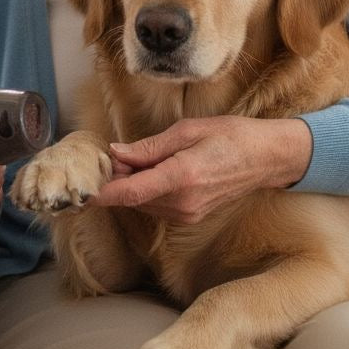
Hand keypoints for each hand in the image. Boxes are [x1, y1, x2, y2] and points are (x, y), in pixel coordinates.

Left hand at [91, 116, 311, 224]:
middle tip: (112, 155)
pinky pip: (156, 206)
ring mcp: (188, 214)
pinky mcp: (190, 217)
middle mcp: (183, 203)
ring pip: (142, 203)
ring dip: (130, 185)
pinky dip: (145, 190)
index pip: (130, 192)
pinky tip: (152, 171)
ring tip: (136, 158)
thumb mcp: (187, 131)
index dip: (102, 193)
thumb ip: (149, 147)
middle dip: (116, 179)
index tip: (81, 191)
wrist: (266, 159)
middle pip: (132, 197)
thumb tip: (116, 153)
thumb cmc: (230, 136)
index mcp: (182, 177)